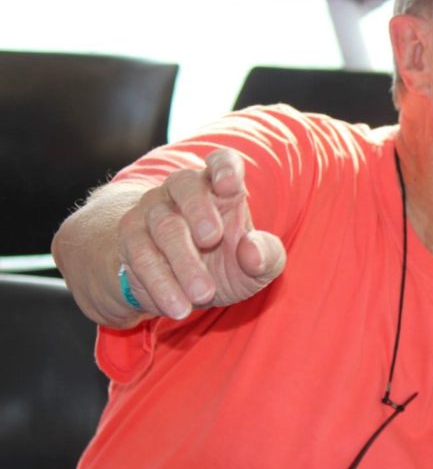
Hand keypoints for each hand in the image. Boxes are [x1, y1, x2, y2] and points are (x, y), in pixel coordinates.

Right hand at [117, 148, 285, 319]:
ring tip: (202, 294)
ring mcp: (153, 209)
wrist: (182, 288)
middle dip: (199, 211)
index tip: (229, 182)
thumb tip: (252, 251)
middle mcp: (184, 190)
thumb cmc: (229, 265)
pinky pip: (140, 255)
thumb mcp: (257, 267)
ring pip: (163, 226)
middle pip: (186, 186)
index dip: (224, 167)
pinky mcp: (130, 237)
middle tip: (212, 239)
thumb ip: (266, 256)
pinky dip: (160, 282)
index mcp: (221, 188)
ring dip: (183, 262)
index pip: (222, 161)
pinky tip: (178, 306)